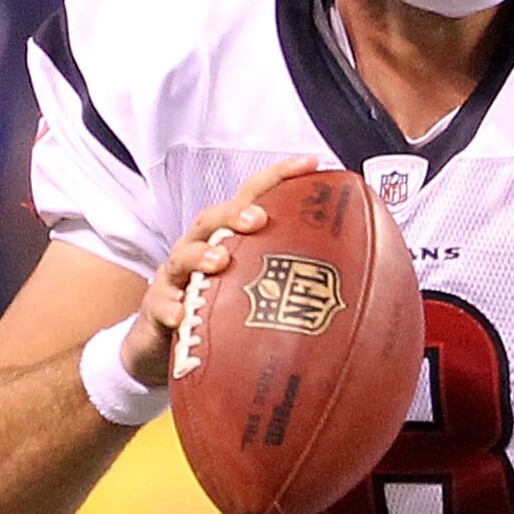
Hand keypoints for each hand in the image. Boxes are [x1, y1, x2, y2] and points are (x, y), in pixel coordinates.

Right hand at [123, 154, 325, 386]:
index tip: (313, 164)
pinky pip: (161, 306)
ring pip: (182, 256)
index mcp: (227, 240)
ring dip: (200, 256)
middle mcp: (199, 249)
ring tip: (220, 263)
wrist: (162, 348)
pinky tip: (180, 318)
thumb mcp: (256, 297)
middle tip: (258, 220)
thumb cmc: (216, 314)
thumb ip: (294, 288)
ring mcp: (174, 278)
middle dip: (235, 213)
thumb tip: (357, 295)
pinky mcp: (156, 309)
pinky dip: (170, 309)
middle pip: (213, 218)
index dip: (279, 177)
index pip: (253, 198)